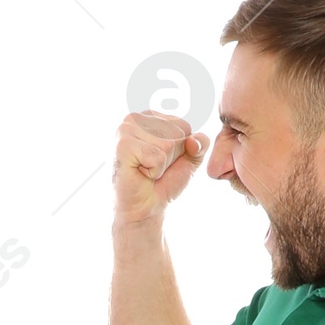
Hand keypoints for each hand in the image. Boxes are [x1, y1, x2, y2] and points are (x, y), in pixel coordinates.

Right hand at [113, 112, 207, 227]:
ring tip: (146, 170)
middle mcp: (136, 118)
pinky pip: (157, 156)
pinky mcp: (123, 145)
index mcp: (151, 116)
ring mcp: (126, 130)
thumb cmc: (163, 182)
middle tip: (153, 167)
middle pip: (177, 134)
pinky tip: (140, 173)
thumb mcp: (189, 159)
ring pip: (168, 145)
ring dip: (161, 165)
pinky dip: (154, 171)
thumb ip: (201, 143)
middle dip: (170, 157)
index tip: (162, 160)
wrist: (145, 208)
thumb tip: (193, 141)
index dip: (180, 150)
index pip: (184, 126)